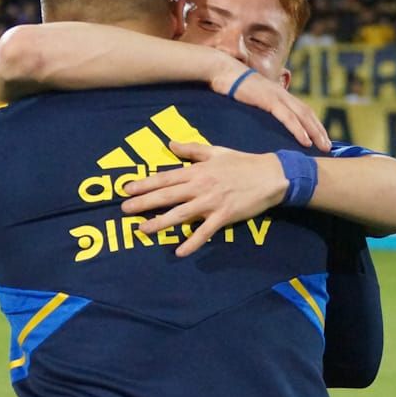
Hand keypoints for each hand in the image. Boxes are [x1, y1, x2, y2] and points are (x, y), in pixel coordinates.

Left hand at [120, 142, 286, 256]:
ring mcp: (211, 202)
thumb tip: (170, 144)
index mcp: (197, 170)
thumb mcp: (215, 151)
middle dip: (144, 202)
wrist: (271, 175)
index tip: (127, 188)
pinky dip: (192, 242)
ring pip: (180, 214)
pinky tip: (179, 252)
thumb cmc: (243, 163)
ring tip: (142, 229)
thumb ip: (191, 150)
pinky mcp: (224, 216)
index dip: (144, 183)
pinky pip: (205, 232)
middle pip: (167, 195)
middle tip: (124, 209)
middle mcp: (200, 186)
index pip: (165, 177)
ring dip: (160, 223)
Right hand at [212, 68, 329, 151]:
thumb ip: (261, 105)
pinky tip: (305, 141)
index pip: (303, 110)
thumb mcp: (252, 97)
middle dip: (319, 131)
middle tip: (328, 147)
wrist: (223, 72)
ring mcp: (277, 96)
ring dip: (315, 132)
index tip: (321, 138)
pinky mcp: (269, 100)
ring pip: (302, 116)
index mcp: (280, 94)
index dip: (313, 124)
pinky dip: (298, 130)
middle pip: (307, 114)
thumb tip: (262, 120)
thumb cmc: (233, 86)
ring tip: (323, 146)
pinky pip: (287, 117)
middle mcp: (282, 94)